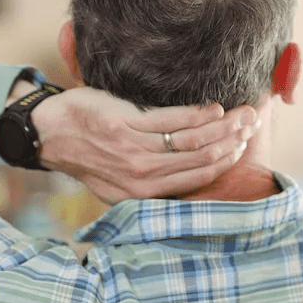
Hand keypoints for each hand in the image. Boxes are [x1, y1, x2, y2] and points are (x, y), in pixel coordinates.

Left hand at [24, 85, 258, 204]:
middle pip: (204, 160)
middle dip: (234, 141)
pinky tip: (214, 108)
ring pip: (194, 142)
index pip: (199, 179)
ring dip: (225, 126)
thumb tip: (191, 173)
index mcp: (143, 195)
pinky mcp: (126, 126)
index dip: (227, 162)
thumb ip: (153, 181)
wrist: (50, 133)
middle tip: (252, 124)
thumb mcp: (119, 181)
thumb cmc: (89, 152)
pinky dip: (200, 114)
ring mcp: (134, 153)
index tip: (245, 144)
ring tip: (241, 113)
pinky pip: (174, 121)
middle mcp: (142, 179)